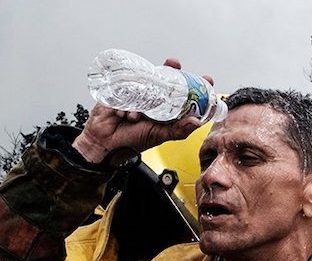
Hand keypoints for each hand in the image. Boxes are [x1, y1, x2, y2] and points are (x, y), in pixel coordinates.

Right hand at [73, 58, 209, 163]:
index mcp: (163, 108)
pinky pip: (127, 90)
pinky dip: (128, 105)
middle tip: (175, 65)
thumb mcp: (160, 136)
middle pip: (164, 79)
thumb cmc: (132, 141)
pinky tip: (124, 116)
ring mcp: (136, 93)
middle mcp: (151, 98)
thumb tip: (196, 122)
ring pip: (145, 83)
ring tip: (137, 116)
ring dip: (143, 96)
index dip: (193, 83)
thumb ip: (178, 130)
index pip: (181, 92)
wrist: (105, 144)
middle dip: (171, 70)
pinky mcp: (119, 91)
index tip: (206, 79)